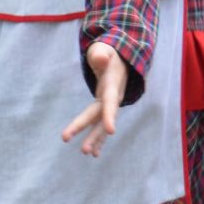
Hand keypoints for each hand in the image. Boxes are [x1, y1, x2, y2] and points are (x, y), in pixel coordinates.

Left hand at [62, 42, 126, 156]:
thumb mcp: (104, 50)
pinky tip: (92, 152)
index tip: (111, 131)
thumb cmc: (109, 53)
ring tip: (86, 153)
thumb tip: (101, 59)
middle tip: (82, 150)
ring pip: (100, 124)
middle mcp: (113, 98)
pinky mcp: (104, 108)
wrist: (120, 58)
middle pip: (101, 117)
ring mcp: (109, 104)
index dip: (110, 116)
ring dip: (94, 139)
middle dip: (93, 134)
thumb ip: (101, 55)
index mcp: (112, 85)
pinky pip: (99, 124)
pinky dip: (97, 138)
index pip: (110, 102)